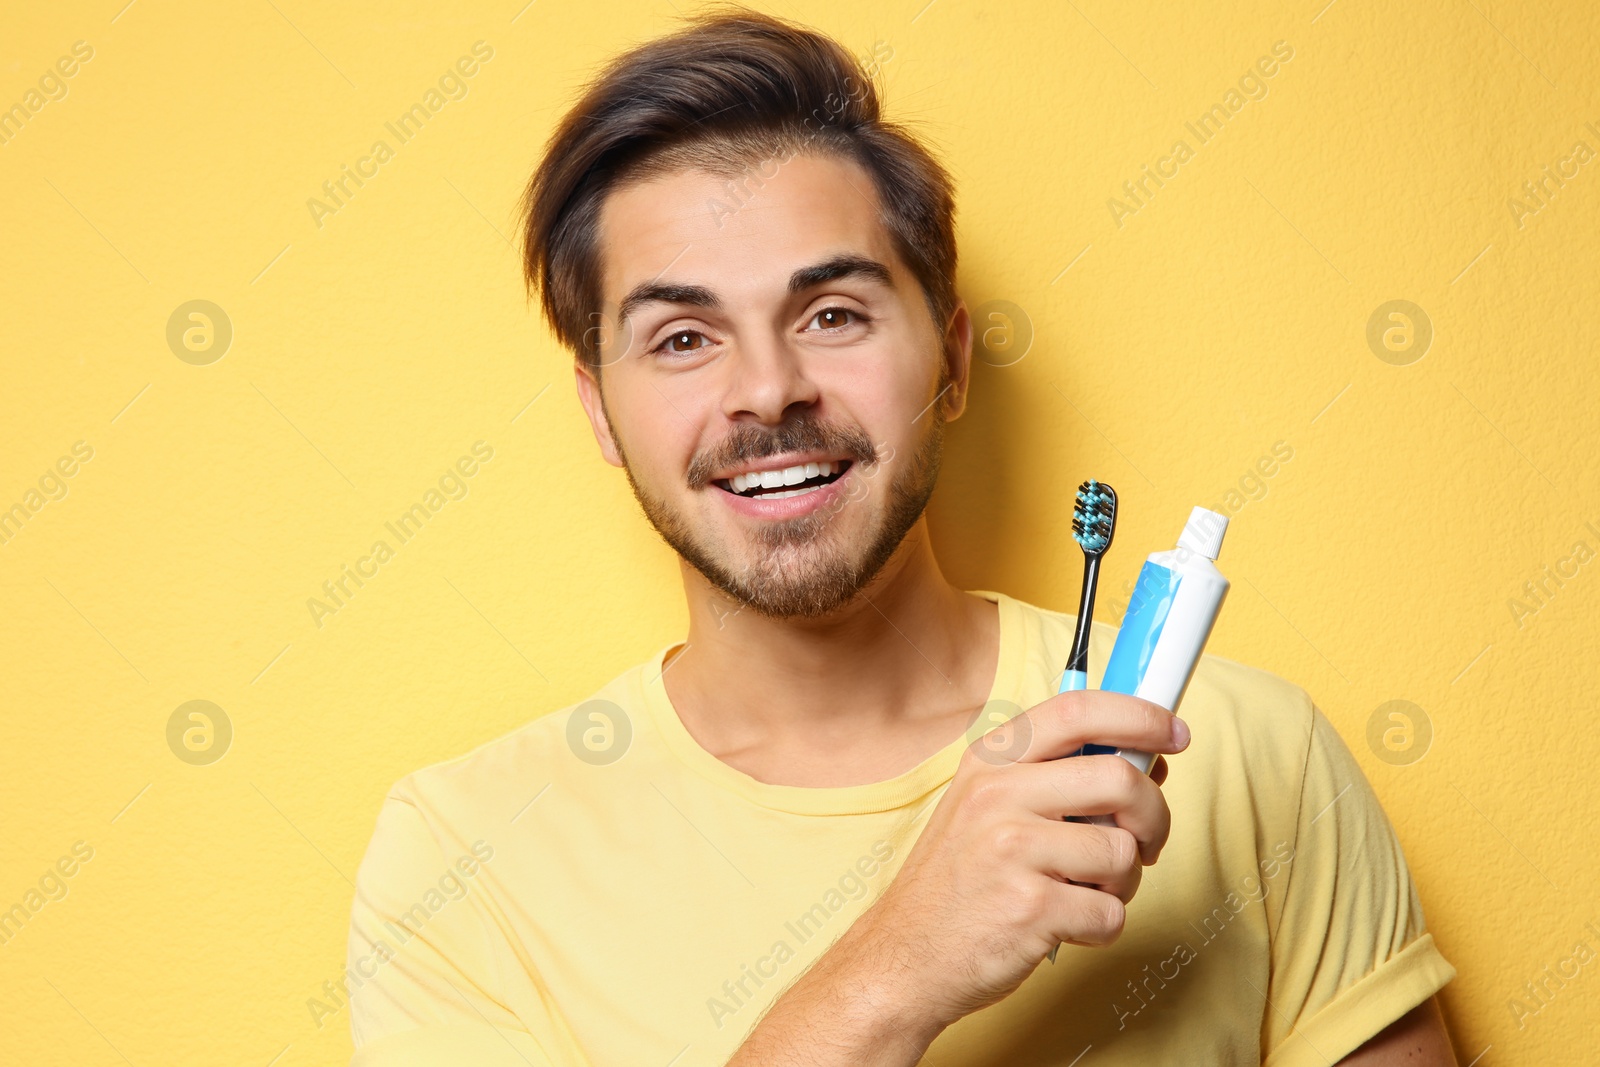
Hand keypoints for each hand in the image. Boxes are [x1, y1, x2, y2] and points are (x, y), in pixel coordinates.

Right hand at [839, 689, 1187, 1032]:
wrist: (906, 957)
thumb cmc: (960, 882)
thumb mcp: (988, 806)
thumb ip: (1057, 778)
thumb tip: (1145, 760)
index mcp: (991, 762)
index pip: (1078, 710)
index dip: (1139, 715)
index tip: (1173, 732)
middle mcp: (997, 795)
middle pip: (1119, 779)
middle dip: (1153, 816)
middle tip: (1147, 843)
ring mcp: (1011, 850)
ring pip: (1123, 853)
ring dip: (1122, 883)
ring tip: (1084, 892)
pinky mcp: (1030, 908)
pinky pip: (1111, 912)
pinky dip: (1101, 927)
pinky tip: (1065, 924)